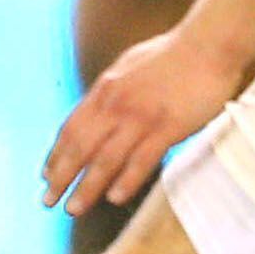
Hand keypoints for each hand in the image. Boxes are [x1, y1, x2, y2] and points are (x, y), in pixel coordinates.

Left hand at [41, 24, 254, 214]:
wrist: (208, 43)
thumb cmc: (174, 54)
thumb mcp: (130, 67)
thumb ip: (113, 89)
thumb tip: (98, 105)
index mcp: (105, 89)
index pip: (71, 128)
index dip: (56, 155)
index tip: (46, 176)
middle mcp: (116, 104)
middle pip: (80, 147)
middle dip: (60, 177)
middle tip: (47, 202)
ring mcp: (140, 116)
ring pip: (105, 159)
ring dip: (86, 187)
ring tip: (73, 209)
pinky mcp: (167, 127)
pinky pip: (141, 160)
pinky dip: (125, 181)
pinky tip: (114, 198)